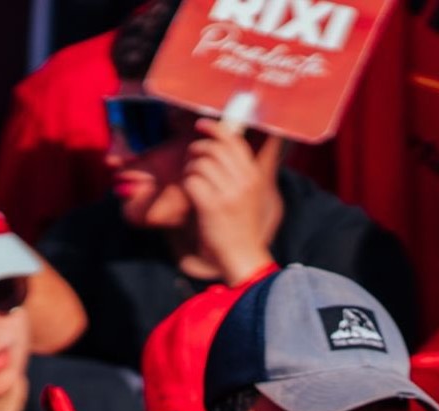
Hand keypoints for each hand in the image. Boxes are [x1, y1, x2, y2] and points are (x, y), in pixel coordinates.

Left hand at [184, 118, 274, 284]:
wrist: (242, 256)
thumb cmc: (240, 226)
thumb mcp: (247, 195)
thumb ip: (237, 172)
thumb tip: (217, 146)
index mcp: (253, 175)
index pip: (233, 141)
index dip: (214, 129)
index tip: (201, 126)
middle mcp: (243, 181)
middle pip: (214, 148)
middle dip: (196, 150)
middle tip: (191, 161)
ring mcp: (228, 193)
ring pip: (200, 164)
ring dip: (189, 170)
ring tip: (192, 182)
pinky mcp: (212, 206)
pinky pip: (191, 181)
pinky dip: (186, 185)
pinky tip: (190, 195)